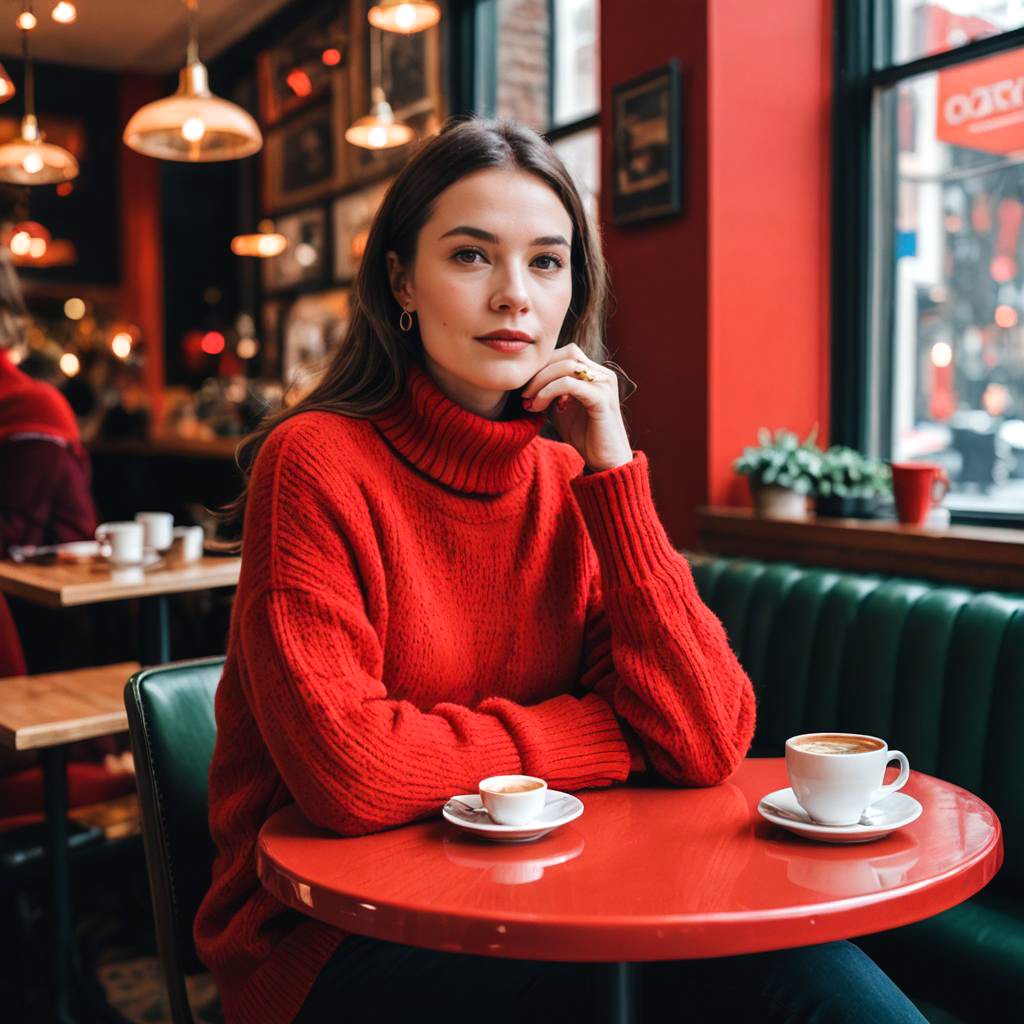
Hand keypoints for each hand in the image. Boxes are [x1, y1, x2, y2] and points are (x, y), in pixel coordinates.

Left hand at [521, 344, 632, 471]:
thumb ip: (550, 392)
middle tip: (524, 393)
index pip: (565, 354)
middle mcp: (603, 374)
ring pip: (567, 365)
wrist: (606, 462)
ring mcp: (604, 384)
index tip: (524, 389)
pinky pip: (569, 384)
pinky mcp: (601, 398)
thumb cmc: (585, 437)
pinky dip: (549, 391)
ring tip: (530, 402)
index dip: (542, 367)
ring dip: (541, 382)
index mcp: (595, 374)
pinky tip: (539, 406)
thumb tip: (527, 382)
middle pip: (566, 354)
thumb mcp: (561, 410)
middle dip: (540, 371)